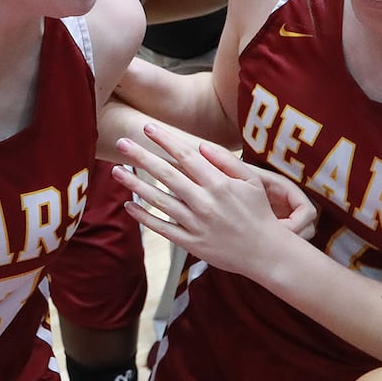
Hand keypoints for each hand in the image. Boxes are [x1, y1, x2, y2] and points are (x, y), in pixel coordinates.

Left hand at [112, 123, 314, 274]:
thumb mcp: (252, 181)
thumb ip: (226, 161)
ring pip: (158, 200)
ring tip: (116, 171)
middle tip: (121, 142)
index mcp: (219, 184)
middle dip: (141, 156)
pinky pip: (161, 228)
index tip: (147, 127)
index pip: (186, 156)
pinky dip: (144, 217)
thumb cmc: (259, 213)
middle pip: (166, 174)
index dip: (165, 140)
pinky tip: (129, 205)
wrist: (265, 253)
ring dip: (135, 184)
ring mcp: (195, 224)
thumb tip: (200, 145)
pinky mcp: (190, 242)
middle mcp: (204, 202)